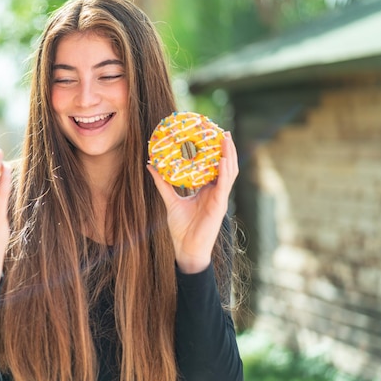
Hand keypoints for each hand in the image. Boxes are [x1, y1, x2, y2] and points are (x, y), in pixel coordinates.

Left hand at [148, 132, 238, 273]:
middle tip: (223, 131)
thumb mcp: (170, 201)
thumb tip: (151, 165)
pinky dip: (224, 171)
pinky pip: (224, 185)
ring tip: (226, 138)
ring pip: (229, 172)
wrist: (186, 249)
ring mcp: (220, 198)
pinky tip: (223, 159)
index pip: (215, 167)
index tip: (212, 135)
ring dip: (229, 155)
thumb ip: (163, 184)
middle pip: (226, 166)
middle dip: (227, 149)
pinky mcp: (219, 205)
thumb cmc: (182, 228)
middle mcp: (216, 192)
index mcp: (207, 191)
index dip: (216, 152)